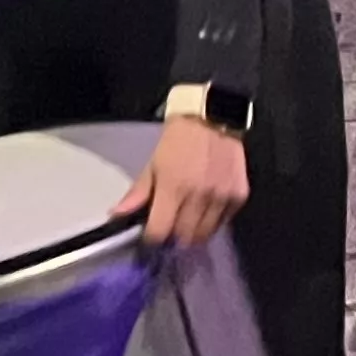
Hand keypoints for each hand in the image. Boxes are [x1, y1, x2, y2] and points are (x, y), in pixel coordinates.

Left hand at [117, 114, 250, 247]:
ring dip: (192, 234)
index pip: (160, 231)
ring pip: (205, 235)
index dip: (152, 238)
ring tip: (185, 222)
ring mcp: (222, 197)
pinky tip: (204, 211)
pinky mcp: (239, 196)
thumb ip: (138, 193)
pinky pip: (223, 223)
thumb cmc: (178, 139)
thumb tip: (116, 215)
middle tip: (168, 228)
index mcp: (173, 186)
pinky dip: (212, 223)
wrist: (213, 116)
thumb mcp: (153, 162)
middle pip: (184, 238)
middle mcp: (200, 196)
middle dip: (173, 238)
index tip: (150, 235)